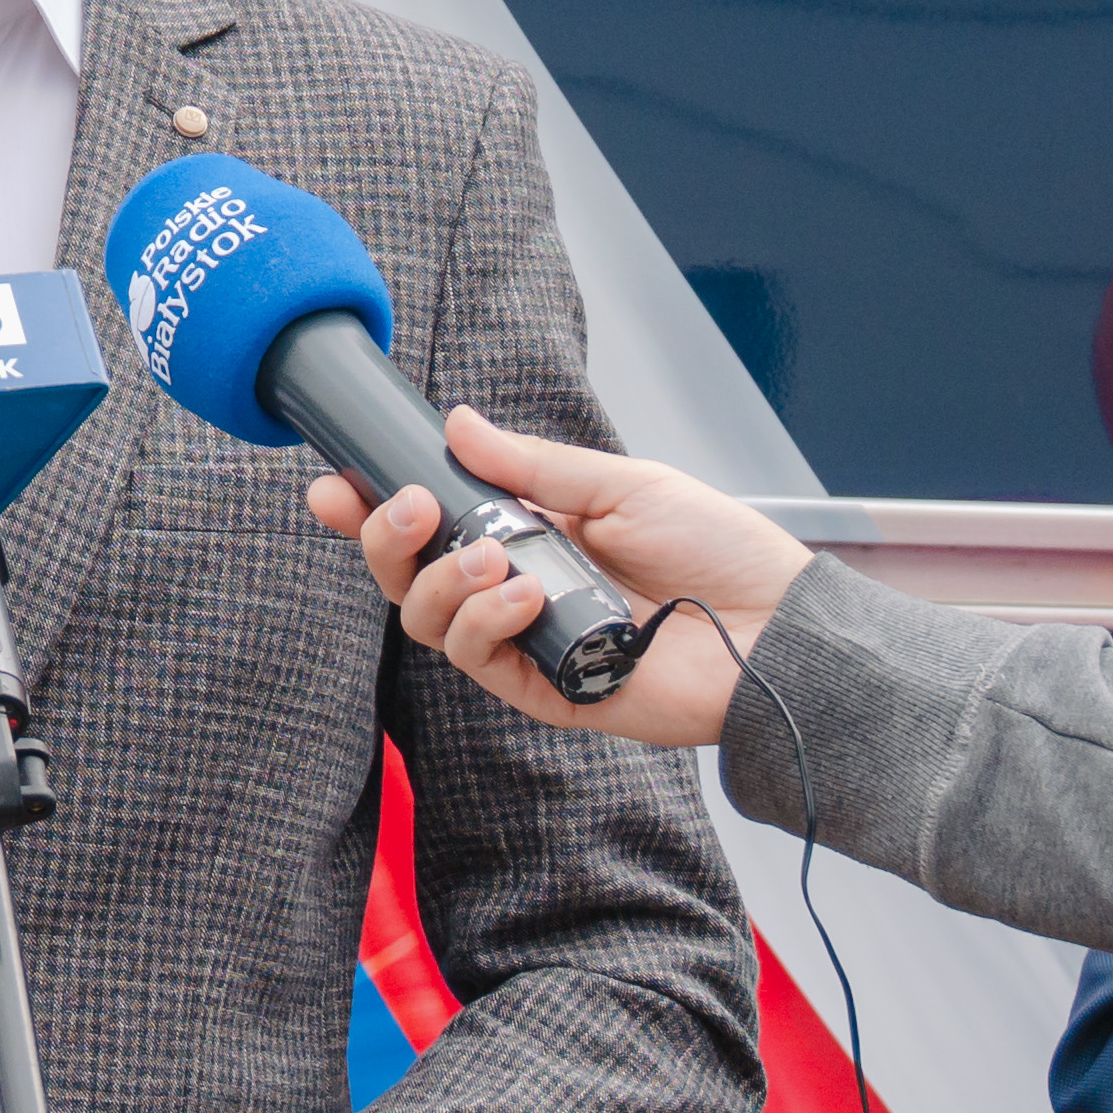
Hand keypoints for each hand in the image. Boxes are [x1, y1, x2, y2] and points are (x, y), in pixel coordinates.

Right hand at [309, 408, 810, 744]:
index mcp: (526, 534)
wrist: (777, 628)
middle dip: (384, 538)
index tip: (335, 483)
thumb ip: (533, 465)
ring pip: (425, 620)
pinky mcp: (542, 690)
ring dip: (442, 581)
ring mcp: (522, 642)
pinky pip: (476, 659)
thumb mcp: (621, 485)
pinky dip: (484, 621)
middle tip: (408, 508)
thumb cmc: (717, 553)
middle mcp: (512, 589)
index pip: (428, 525)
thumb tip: (457, 422)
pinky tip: (523, 595)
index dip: (371, 507)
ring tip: (495, 557)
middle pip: (405, 576)